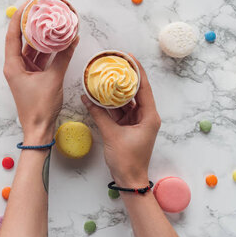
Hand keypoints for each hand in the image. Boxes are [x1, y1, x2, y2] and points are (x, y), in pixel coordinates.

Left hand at [4, 2, 78, 143]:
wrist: (39, 129)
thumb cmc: (40, 107)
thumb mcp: (53, 79)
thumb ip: (63, 58)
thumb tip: (72, 39)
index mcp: (13, 65)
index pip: (13, 35)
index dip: (18, 18)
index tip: (27, 4)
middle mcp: (16, 66)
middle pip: (22, 40)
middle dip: (32, 25)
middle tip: (42, 9)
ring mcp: (24, 72)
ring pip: (33, 49)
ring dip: (42, 38)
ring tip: (52, 22)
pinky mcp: (32, 77)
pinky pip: (40, 59)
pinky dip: (49, 51)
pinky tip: (60, 42)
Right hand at [81, 55, 160, 186]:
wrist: (129, 179)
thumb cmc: (127, 159)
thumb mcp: (111, 134)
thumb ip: (99, 114)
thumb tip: (86, 98)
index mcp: (149, 116)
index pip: (144, 88)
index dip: (137, 71)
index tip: (129, 57)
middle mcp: (145, 116)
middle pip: (135, 92)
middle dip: (125, 78)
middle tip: (115, 63)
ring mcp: (136, 122)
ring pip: (125, 101)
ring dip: (115, 91)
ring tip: (105, 76)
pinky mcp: (128, 127)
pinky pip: (119, 111)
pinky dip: (110, 104)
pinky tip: (98, 96)